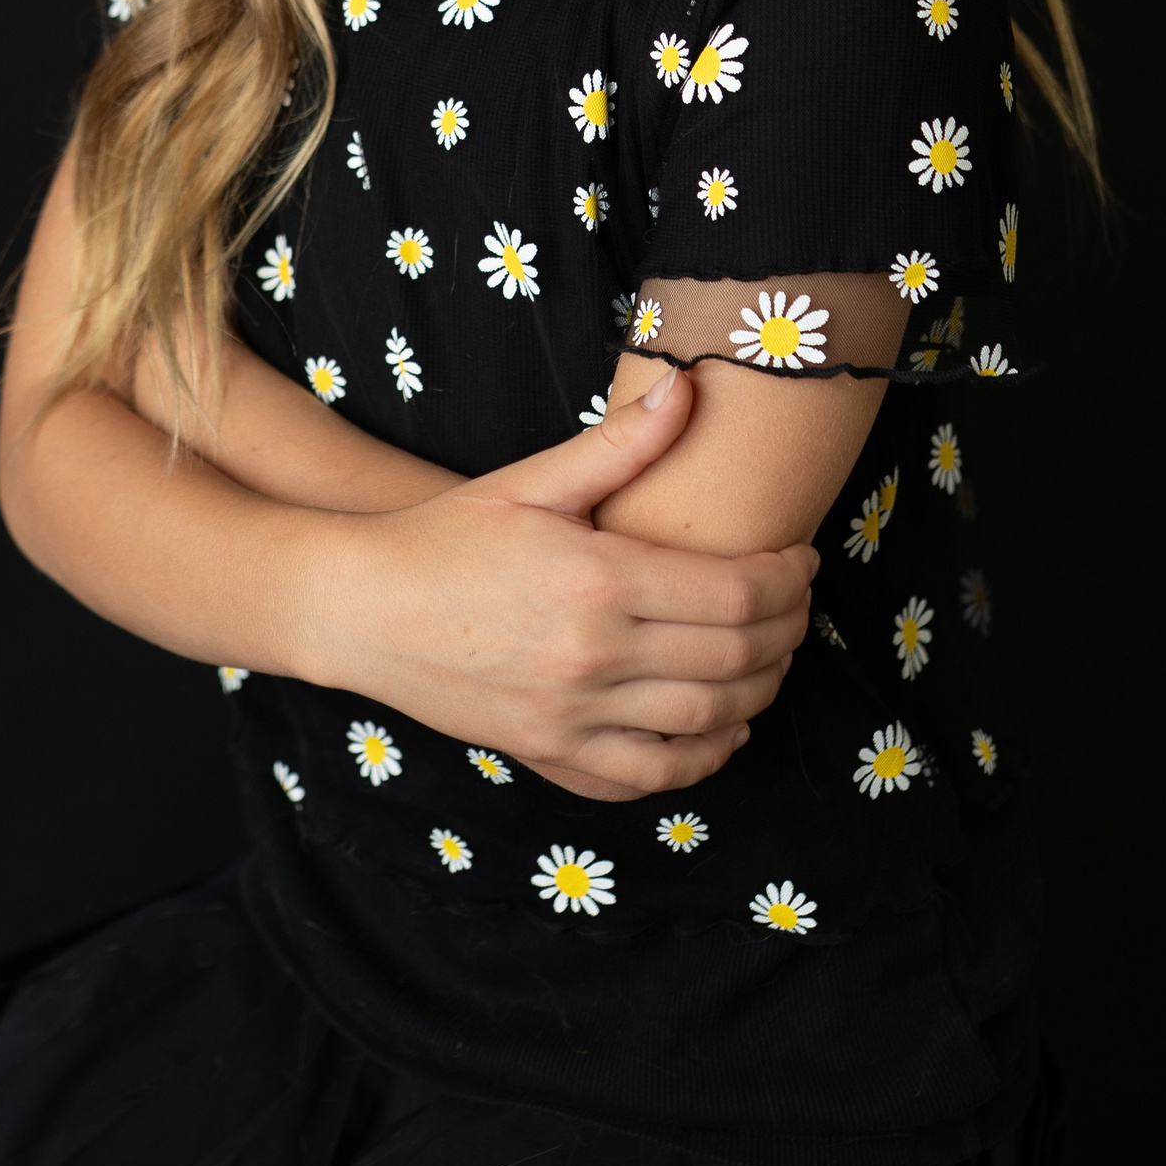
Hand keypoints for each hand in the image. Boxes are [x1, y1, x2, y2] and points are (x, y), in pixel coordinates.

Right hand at [306, 369, 817, 800]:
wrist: (362, 609)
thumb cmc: (446, 537)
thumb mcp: (531, 481)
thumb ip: (619, 443)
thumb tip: (688, 390)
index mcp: (597, 580)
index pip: (734, 592)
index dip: (788, 580)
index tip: (802, 561)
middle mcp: (593, 656)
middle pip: (735, 659)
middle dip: (787, 632)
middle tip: (798, 605)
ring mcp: (573, 716)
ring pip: (707, 721)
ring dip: (760, 692)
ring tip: (771, 657)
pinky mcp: (551, 754)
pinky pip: (649, 776)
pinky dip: (702, 759)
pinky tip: (721, 730)